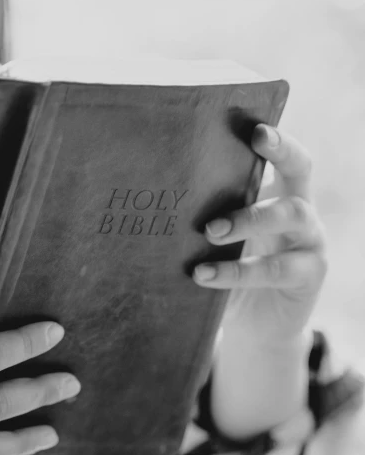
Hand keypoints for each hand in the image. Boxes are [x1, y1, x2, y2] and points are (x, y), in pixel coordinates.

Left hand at [193, 125, 326, 438]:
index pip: (286, 156)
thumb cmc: (229, 271)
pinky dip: (237, 272)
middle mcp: (301, 209)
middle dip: (274, 158)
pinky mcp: (310, 276)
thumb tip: (144, 195)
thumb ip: (201, 217)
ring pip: (290, 215)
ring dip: (248, 218)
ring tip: (210, 230)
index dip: (277, 140)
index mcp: (280, 192)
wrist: (253, 327)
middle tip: (243, 152)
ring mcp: (310, 241)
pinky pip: (275, 269)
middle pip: (299, 172)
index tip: (256, 127)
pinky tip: (203, 275)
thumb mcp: (218, 242)